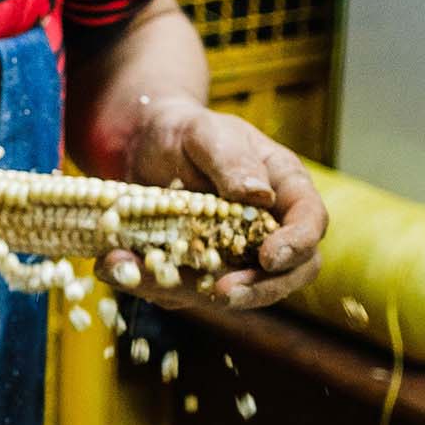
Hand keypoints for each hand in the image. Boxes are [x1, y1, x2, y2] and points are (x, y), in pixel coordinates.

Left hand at [98, 96, 327, 310]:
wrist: (143, 145)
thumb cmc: (185, 131)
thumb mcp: (206, 133)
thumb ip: (233, 161)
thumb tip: (259, 196)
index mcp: (285, 190)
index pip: (310, 223)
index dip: (297, 245)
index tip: (269, 257)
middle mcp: (267, 230)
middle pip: (284, 275)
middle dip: (257, 290)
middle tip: (221, 293)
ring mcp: (233, 256)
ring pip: (227, 291)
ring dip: (185, 290)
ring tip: (137, 270)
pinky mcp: (195, 271)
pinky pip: (180, 290)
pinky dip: (148, 282)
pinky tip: (114, 264)